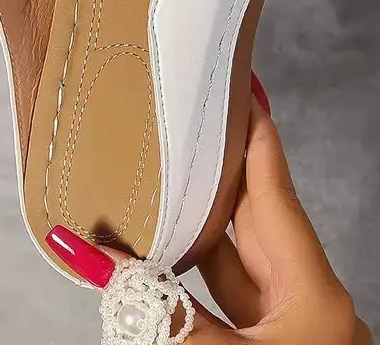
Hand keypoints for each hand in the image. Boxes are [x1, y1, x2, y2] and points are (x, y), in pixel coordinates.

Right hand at [46, 90, 370, 343]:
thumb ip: (158, 313)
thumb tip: (90, 258)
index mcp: (310, 287)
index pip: (273, 185)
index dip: (255, 130)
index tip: (240, 81)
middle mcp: (301, 295)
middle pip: (247, 213)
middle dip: (209, 170)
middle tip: (172, 125)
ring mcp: (284, 324)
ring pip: (229, 256)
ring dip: (187, 225)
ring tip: (146, 184)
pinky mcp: (264, 343)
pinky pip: (221, 294)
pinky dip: (186, 275)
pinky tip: (152, 260)